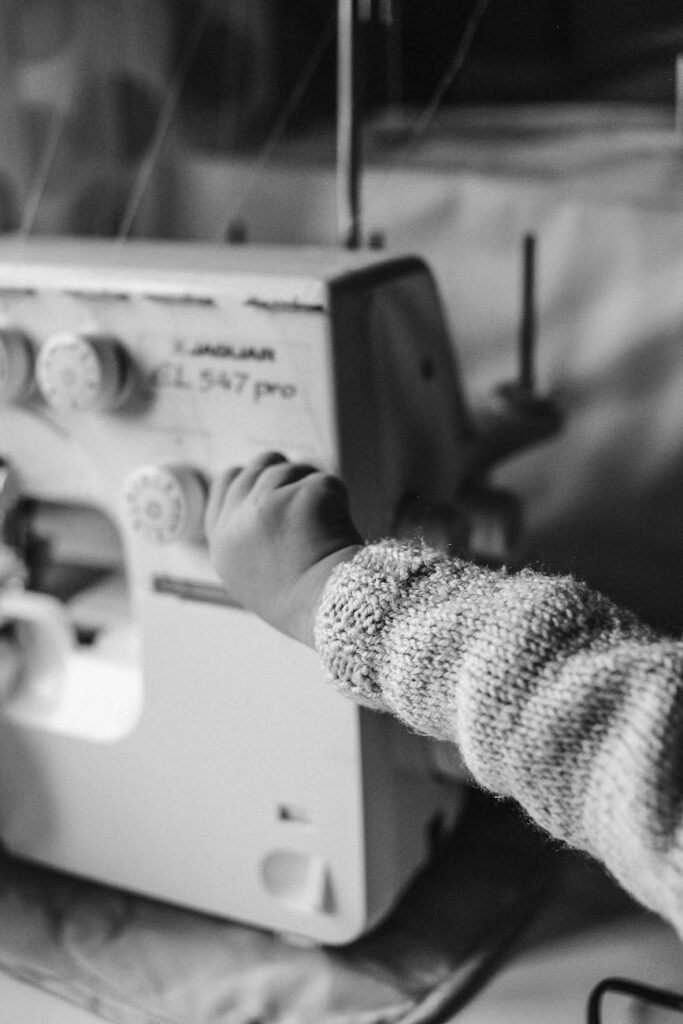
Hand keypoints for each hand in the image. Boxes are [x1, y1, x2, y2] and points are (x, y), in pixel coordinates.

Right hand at [205, 452, 361, 645]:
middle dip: (289, 477)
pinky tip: (338, 530)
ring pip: (296, 469)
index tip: (276, 490)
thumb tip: (262, 497)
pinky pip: (326, 481)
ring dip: (314, 488)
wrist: (326, 609)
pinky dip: (337, 499)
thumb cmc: (298, 600)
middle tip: (309, 501)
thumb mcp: (249, 573)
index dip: (254, 478)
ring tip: (325, 527)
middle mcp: (239, 518)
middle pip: (263, 466)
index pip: (228, 479)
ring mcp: (268, 503)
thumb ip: (245, 533)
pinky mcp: (303, 496)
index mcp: (222, 540)